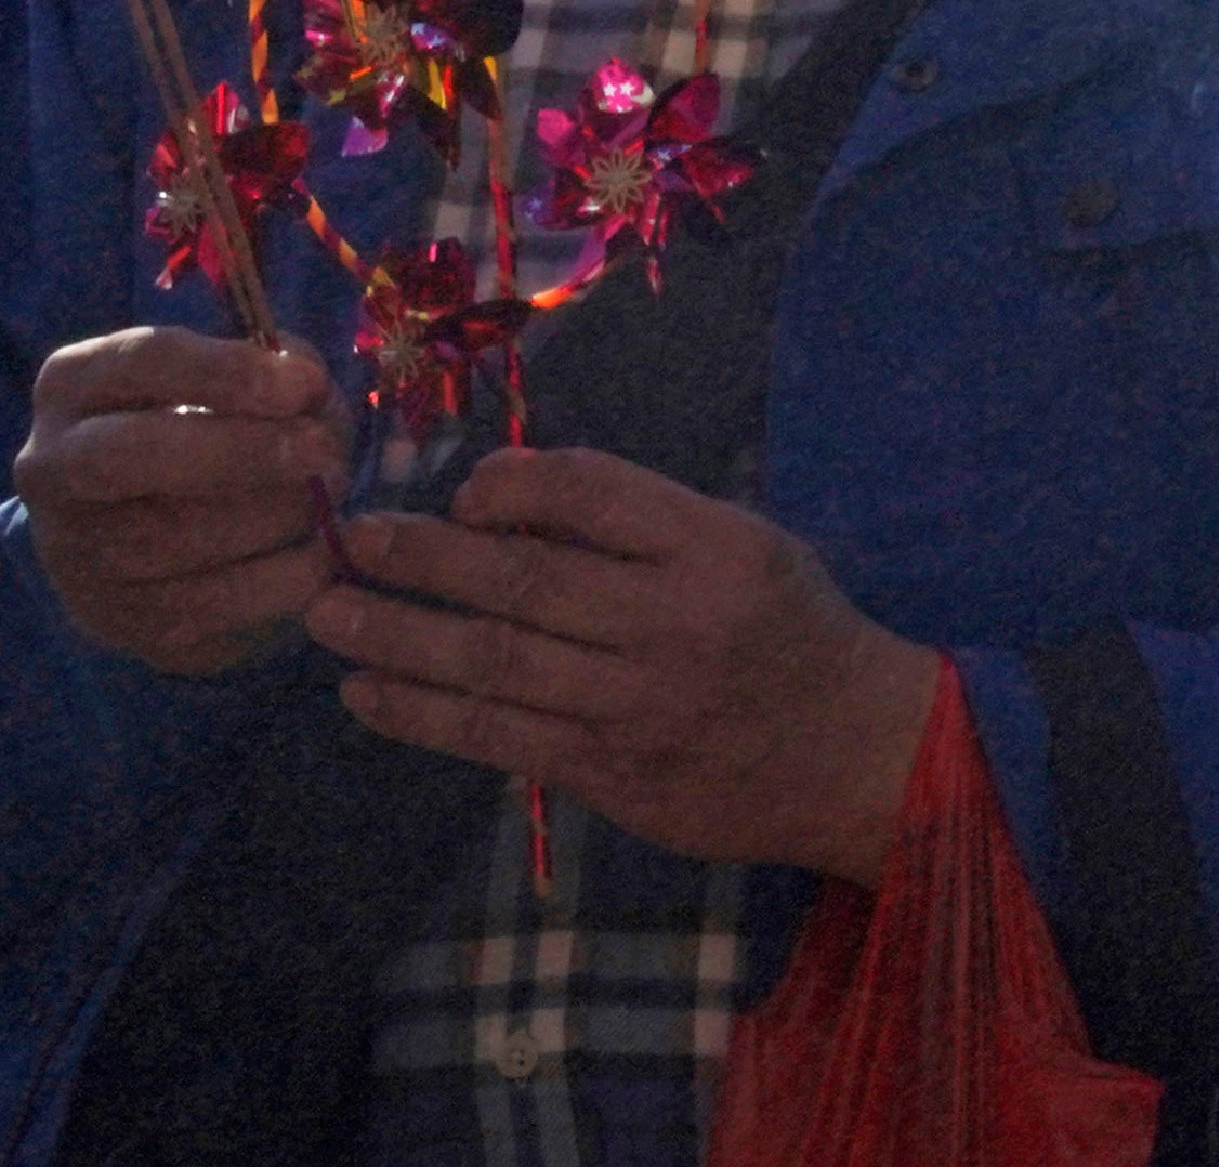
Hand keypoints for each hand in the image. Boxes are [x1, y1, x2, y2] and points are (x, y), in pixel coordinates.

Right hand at [17, 328, 339, 675]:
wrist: (160, 530)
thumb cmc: (217, 428)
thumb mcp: (243, 382)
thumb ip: (280, 374)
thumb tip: (309, 394)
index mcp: (77, 385)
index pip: (141, 360)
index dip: (227, 372)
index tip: (305, 385)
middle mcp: (54, 466)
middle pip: (129, 454)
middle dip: (238, 452)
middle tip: (321, 452)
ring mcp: (71, 550)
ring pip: (165, 538)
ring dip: (269, 519)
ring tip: (326, 501)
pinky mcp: (114, 617)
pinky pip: (198, 606)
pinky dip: (275, 583)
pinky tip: (320, 559)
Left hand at [305, 449, 941, 879]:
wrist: (853, 752)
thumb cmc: (789, 630)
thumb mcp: (746, 546)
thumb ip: (643, 528)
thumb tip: (503, 506)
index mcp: (713, 546)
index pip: (590, 492)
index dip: (508, 485)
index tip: (459, 492)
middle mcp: (672, 620)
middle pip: (522, 578)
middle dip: (422, 557)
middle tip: (350, 539)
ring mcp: (635, 703)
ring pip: (492, 662)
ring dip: (397, 637)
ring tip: (327, 614)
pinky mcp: (608, 772)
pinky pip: (495, 736)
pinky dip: (420, 713)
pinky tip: (366, 692)